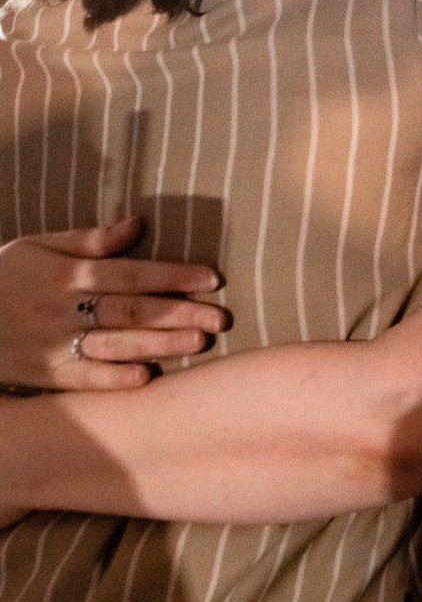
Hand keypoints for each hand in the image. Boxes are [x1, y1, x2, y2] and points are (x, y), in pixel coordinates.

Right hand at [0, 218, 228, 390]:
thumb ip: (89, 240)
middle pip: (129, 309)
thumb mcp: (37, 248)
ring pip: (114, 343)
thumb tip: (138, 223)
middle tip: (220, 317)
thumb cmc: (4, 278)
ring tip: (198, 343)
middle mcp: (63, 308)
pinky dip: (113, 378)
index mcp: (66, 273)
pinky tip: (146, 378)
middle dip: (177, 313)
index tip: (212, 279)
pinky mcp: (45, 374)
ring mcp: (54, 343)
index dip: (172, 275)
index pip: (130, 273)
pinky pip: (84, 378)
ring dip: (157, 343)